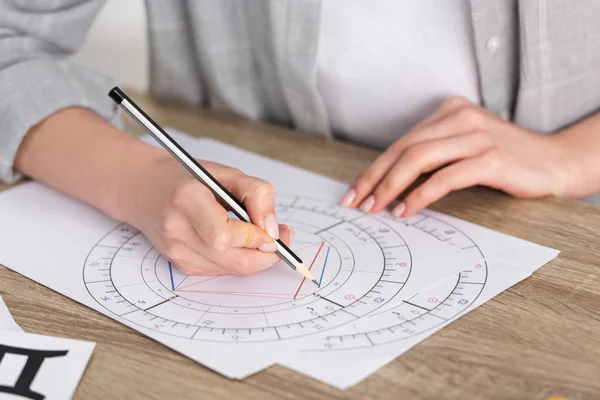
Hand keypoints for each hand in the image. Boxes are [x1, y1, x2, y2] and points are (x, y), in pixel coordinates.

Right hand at [126, 153, 291, 275]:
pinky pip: (222, 270)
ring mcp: (177, 252)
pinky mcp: (181, 265)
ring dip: (254, 256)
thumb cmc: (188, 178)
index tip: (273, 229)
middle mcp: (177, 230)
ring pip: (232, 269)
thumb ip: (257, 195)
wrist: (144, 190)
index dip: (255, 236)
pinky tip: (235, 241)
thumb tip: (274, 230)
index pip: (226, 236)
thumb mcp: (227, 173)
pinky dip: (237, 258)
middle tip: (280, 238)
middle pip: (234, 260)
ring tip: (259, 234)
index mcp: (186, 199)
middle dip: (265, 254)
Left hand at [339, 97, 569, 215]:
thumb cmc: (504, 160)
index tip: (354, 192)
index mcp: (448, 112)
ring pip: (418, 159)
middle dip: (373, 179)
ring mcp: (476, 136)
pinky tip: (405, 210)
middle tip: (356, 204)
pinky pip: (445, 177)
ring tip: (375, 209)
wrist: (554, 162)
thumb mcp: (463, 148)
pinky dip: (419, 196)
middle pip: (403, 149)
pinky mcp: (490, 158)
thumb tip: (387, 185)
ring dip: (390, 187)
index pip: (400, 142)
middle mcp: (459, 118)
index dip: (373, 169)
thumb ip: (432, 156)